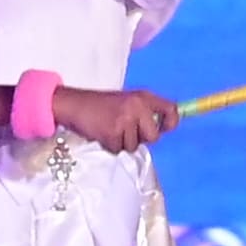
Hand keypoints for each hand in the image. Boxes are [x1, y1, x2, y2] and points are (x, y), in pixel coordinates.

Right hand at [61, 85, 176, 153]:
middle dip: (141, 138)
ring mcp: (125, 120)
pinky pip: (118, 149)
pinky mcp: (113, 132)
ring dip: (122, 142)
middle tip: (126, 129)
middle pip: (153, 136)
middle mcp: (137, 106)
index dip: (171, 122)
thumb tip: (161, 129)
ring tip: (110, 128)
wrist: (74, 104)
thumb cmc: (100, 105)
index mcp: (143, 96)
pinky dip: (110, 145)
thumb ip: (144, 112)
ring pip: (134, 145)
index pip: (171, 108)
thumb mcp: (127, 101)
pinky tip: (102, 133)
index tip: (164, 128)